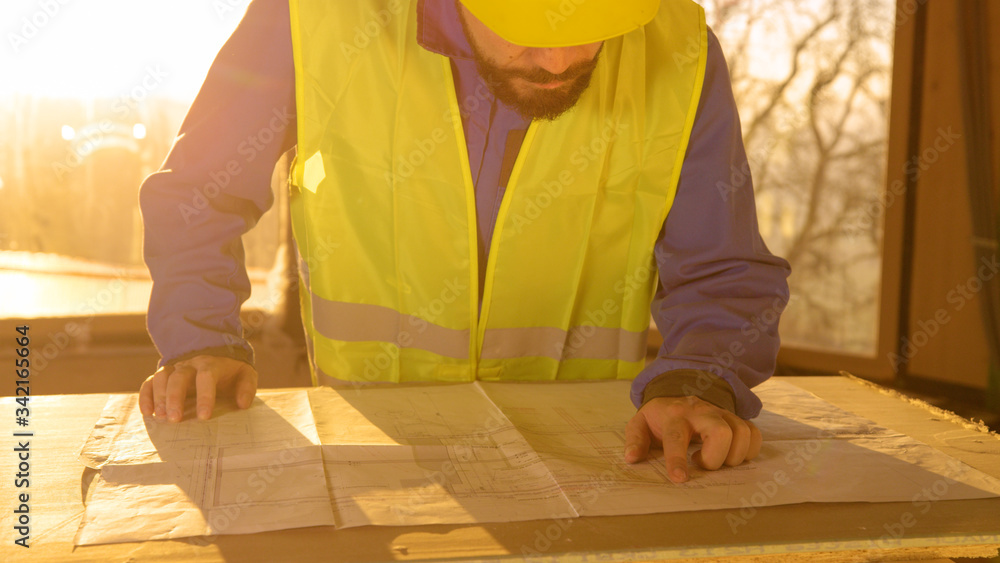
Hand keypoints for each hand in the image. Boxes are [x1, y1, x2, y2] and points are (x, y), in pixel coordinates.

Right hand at [139, 355, 257, 421]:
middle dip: (175, 398)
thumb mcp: (246, 376)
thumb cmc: (232, 371)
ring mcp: (175, 368)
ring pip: (162, 378)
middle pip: (179, 377)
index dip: (204, 396)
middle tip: (175, 419)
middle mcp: (190, 364)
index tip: (204, 416)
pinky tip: (147, 412)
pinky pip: (150, 382)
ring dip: (159, 397)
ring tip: (160, 417)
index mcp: (211, 364)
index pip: (206, 377)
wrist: (218, 355)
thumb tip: (242, 404)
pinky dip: (146, 395)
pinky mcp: (164, 375)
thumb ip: (247, 388)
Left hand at [623, 395, 760, 483]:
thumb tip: (632, 459)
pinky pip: (754, 434)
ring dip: (732, 457)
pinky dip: (748, 450)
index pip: (677, 437)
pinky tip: (731, 455)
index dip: (678, 459)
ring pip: (742, 434)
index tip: (679, 479)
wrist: (678, 392)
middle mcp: (701, 412)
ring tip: (713, 458)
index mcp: (674, 415)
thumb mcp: (640, 423)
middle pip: (721, 433)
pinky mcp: (736, 418)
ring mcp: (722, 414)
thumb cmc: (660, 416)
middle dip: (714, 459)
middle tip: (700, 463)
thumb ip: (635, 440)